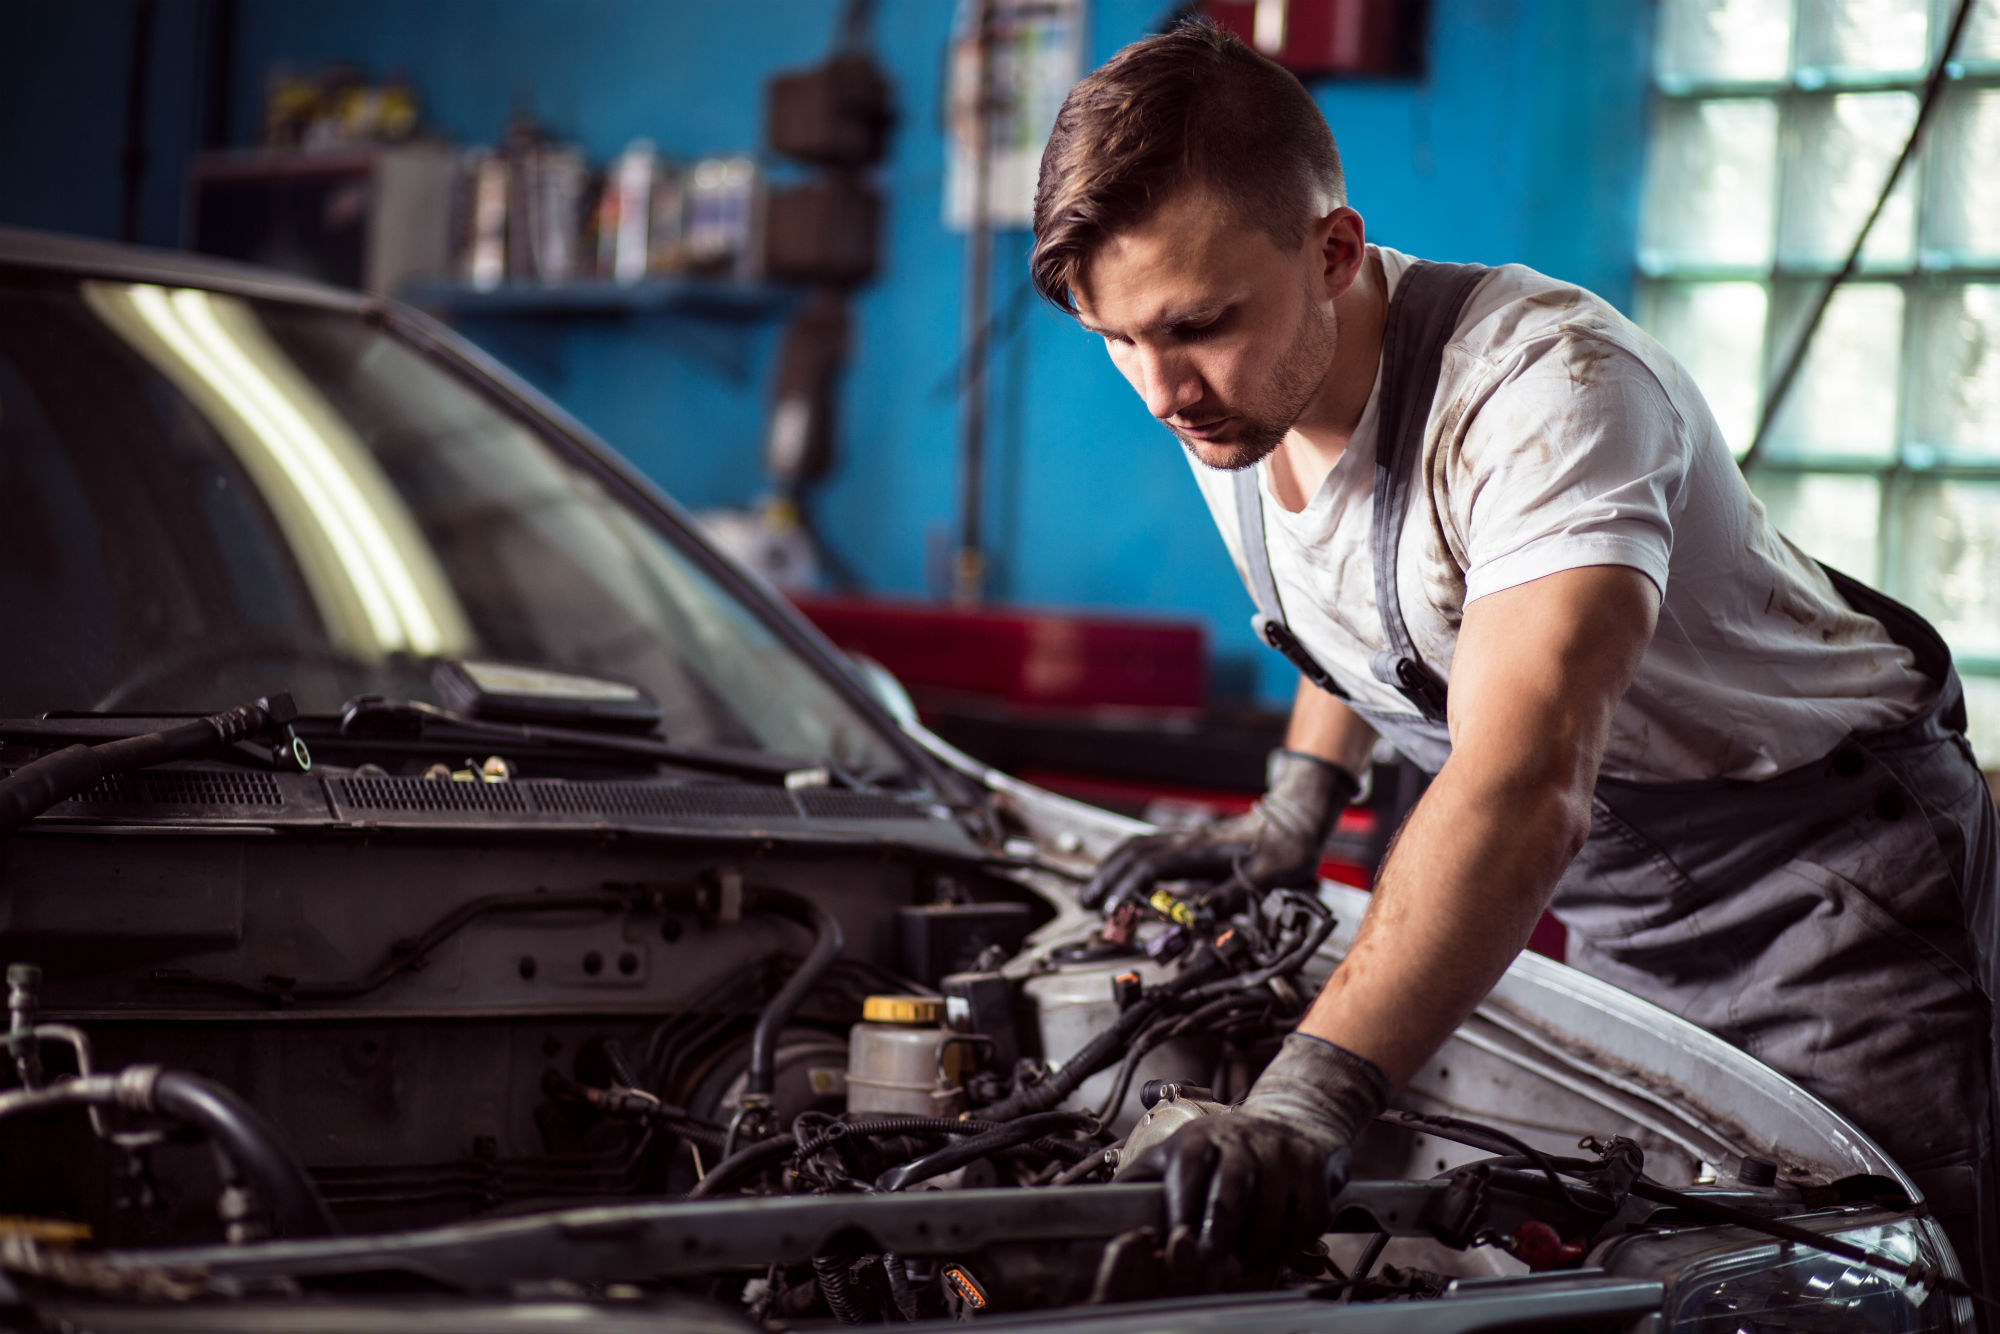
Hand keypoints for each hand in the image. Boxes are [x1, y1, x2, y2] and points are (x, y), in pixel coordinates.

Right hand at [1082, 750, 1359, 911]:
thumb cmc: (1286, 849)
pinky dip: (1126, 864)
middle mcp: (1187, 841)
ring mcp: (1186, 840)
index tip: (1113, 909)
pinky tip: (1120, 880)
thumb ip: (1235, 894)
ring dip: (1111, 869)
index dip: (1129, 888)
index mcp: (1202, 849)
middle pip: (1133, 853)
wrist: (1294, 820)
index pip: (1152, 866)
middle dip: (1107, 877)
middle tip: (1088, 905)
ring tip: (1095, 896)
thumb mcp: (1270, 876)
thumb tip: (1199, 914)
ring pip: (1136, 848)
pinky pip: (1148, 850)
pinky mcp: (1189, 844)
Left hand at [1127, 1033, 1388, 1264]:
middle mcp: (1243, 1138)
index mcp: (1201, 1137)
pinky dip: (1292, 1243)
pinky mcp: (1315, 1170)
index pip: (1188, 1173)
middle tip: (1212, 1269)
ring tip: (1245, 1266)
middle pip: (1231, 1191)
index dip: (1183, 1212)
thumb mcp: (1178, 1152)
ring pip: (1271, 1213)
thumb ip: (1142, 1179)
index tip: (1177, 1246)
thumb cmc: (1223, 1149)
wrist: (1290, 1119)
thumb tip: (1101, 1208)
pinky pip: (1306, 1220)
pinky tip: (1276, 1248)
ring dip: (1258, 1249)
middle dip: (1220, 1235)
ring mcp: (1283, 1153)